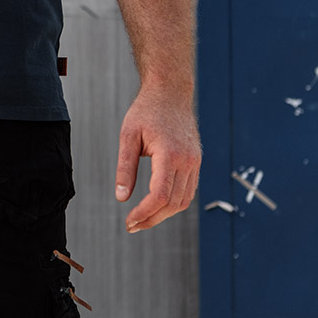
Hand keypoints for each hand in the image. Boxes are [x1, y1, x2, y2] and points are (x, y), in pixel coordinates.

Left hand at [114, 87, 200, 232]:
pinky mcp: (196, 162)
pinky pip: (188, 191)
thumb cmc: (147, 110)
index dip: (145, 213)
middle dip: (152, 219)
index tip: (129, 221)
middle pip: (173, 204)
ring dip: (163, 214)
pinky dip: (174, 203)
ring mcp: (194, 162)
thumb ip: (125, 168)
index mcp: (170, 154)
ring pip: (183, 201)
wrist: (170, 92)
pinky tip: (157, 205)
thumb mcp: (128, 135)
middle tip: (132, 225)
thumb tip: (121, 198)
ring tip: (142, 218)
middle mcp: (187, 161)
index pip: (160, 195)